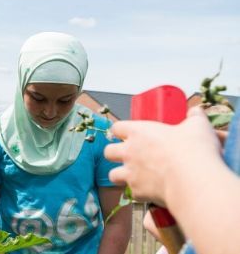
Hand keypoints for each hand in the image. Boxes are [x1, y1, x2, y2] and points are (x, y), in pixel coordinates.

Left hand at [104, 107, 220, 205]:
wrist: (193, 180)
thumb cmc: (193, 150)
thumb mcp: (197, 126)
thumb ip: (194, 117)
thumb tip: (196, 111)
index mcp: (138, 132)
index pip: (117, 128)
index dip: (122, 131)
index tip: (130, 134)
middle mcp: (129, 152)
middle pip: (108, 151)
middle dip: (116, 154)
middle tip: (130, 156)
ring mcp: (131, 173)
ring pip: (113, 175)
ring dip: (122, 175)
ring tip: (135, 176)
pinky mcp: (138, 192)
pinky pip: (132, 193)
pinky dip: (140, 193)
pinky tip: (151, 192)